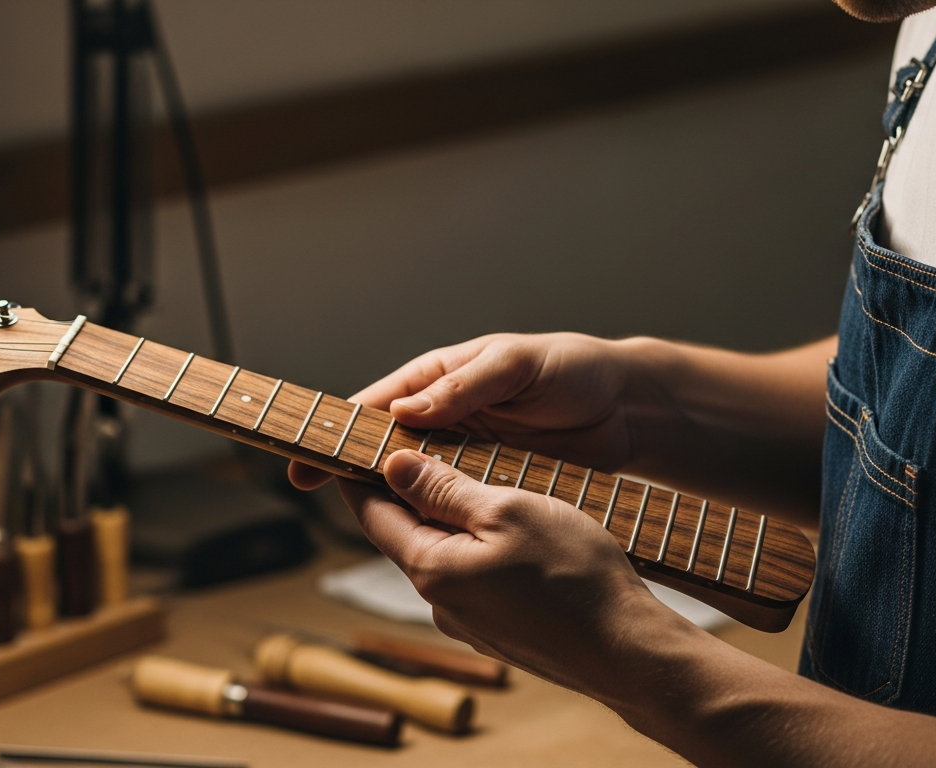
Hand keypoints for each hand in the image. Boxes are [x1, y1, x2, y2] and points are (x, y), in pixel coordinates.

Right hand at [290, 332, 642, 489]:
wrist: (626, 409)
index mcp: (437, 380)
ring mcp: (464, 456)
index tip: (309, 457)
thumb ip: (464, 387)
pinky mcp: (491, 486)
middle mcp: (443, 420)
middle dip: (351, 471)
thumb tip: (407, 411)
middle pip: (384, 450)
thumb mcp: (515, 365)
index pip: (375, 406)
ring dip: (393, 502)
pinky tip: (423, 537)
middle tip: (317, 494)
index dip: (338, 431)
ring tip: (368, 522)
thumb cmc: (570, 368)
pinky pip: (454, 506)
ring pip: (415, 484)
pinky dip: (436, 520)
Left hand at [339, 449, 691, 693]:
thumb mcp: (507, 510)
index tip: (362, 443)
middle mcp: (440, 603)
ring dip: (455, 522)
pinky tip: (517, 536)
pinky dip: (483, 550)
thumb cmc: (573, 575)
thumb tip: (394, 466)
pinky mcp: (498, 632)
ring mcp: (469, 623)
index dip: (363, 473)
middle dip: (414, 494)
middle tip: (428, 449)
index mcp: (431, 569)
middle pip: (408, 534)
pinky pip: (475, 579)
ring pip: (445, 556)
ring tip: (485, 488)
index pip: (372, 514)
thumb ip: (445, 489)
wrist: (626, 649)